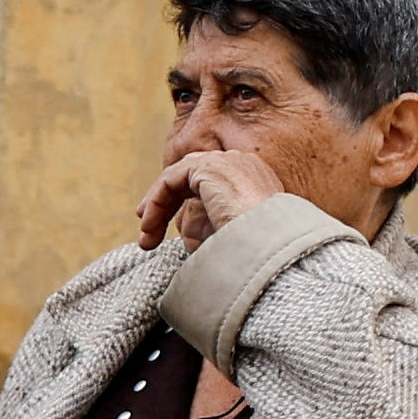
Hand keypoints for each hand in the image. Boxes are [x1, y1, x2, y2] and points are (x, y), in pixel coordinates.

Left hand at [133, 133, 288, 256]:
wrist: (271, 252)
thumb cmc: (255, 256)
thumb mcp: (230, 239)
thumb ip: (209, 226)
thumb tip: (184, 228)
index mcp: (255, 180)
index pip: (212, 183)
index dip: (184, 204)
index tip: (168, 232)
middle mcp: (244, 165)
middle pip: (192, 176)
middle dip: (166, 203)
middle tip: (148, 230)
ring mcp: (228, 162)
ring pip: (179, 177)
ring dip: (158, 206)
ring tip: (146, 235)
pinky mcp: (209, 168)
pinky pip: (171, 179)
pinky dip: (157, 202)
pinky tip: (148, 225)